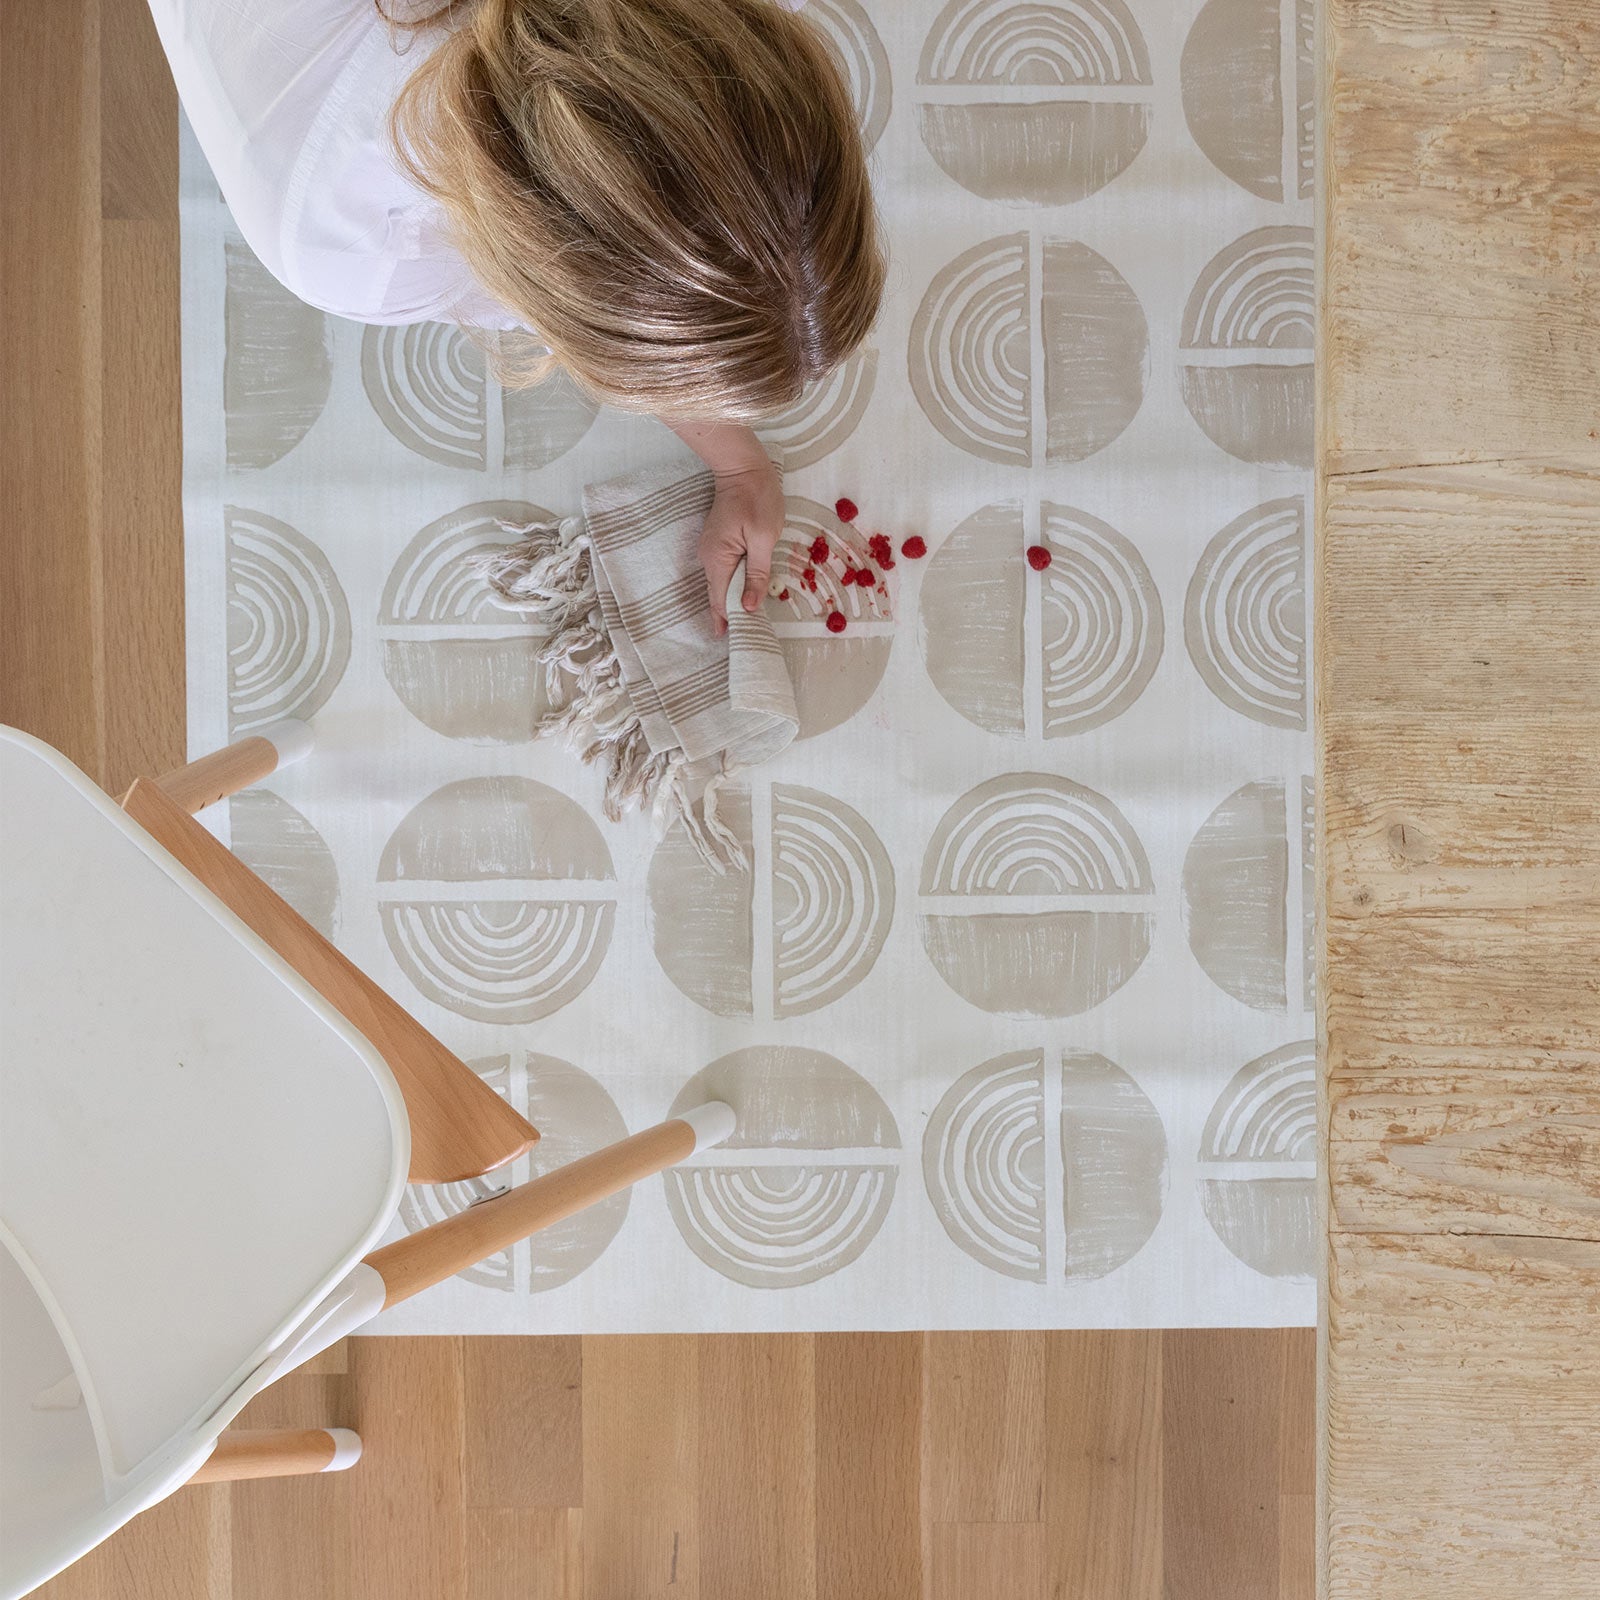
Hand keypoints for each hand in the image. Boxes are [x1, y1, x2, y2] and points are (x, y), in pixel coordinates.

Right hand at [697, 460, 785, 633]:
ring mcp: (710, 551)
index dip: (729, 621)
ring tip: (747, 622)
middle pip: (719, 595)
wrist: (743, 468)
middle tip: (747, 636)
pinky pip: (724, 571)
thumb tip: (747, 606)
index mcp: (718, 559)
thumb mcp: (763, 538)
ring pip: (721, 584)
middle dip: (731, 615)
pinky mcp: (717, 544)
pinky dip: (733, 584)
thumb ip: (756, 574)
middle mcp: (708, 558)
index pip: (721, 600)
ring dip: (733, 600)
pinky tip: (745, 594)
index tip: (739, 640)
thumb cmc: (757, 498)